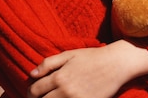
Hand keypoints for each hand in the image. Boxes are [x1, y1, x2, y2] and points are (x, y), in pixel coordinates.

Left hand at [27, 40, 147, 97]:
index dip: (31, 92)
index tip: (33, 92)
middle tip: (40, 97)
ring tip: (53, 97)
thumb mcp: (69, 54)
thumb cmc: (92, 57)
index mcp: (59, 77)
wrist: (116, 64)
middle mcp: (65, 91)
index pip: (35, 90)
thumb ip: (49, 63)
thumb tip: (32, 74)